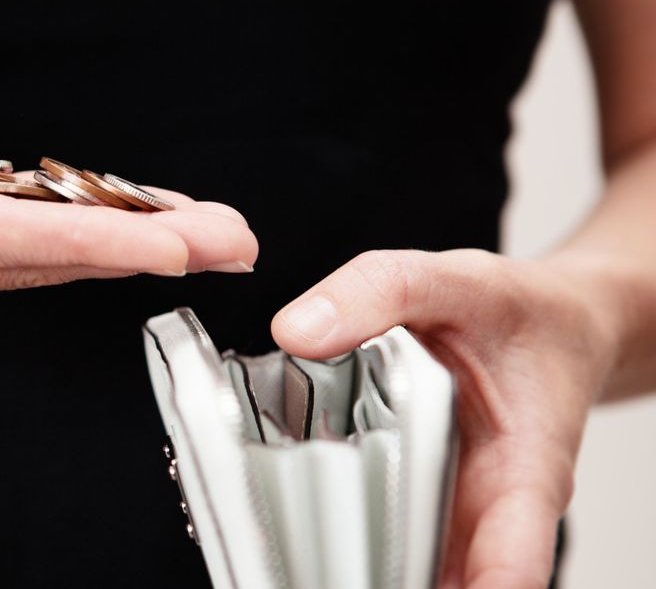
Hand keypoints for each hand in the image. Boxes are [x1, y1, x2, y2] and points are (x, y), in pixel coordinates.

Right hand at [0, 0, 256, 296]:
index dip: (76, 243)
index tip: (163, 247)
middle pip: (24, 260)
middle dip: (131, 251)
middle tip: (231, 240)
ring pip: (30, 255)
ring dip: (123, 243)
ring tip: (212, 229)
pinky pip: (16, 234)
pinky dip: (83, 227)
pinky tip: (140, 218)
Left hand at [270, 249, 618, 588]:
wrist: (549, 324)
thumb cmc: (521, 315)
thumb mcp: (456, 282)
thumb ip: (379, 292)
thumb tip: (295, 330)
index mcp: (526, 472)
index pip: (511, 566)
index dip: (476, 588)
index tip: (419, 586)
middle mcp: (488, 511)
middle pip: (440, 580)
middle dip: (384, 577)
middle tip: (321, 560)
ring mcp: (448, 513)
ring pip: (400, 566)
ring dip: (354, 562)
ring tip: (298, 549)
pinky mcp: (412, 501)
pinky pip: (374, 532)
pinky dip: (336, 528)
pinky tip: (290, 518)